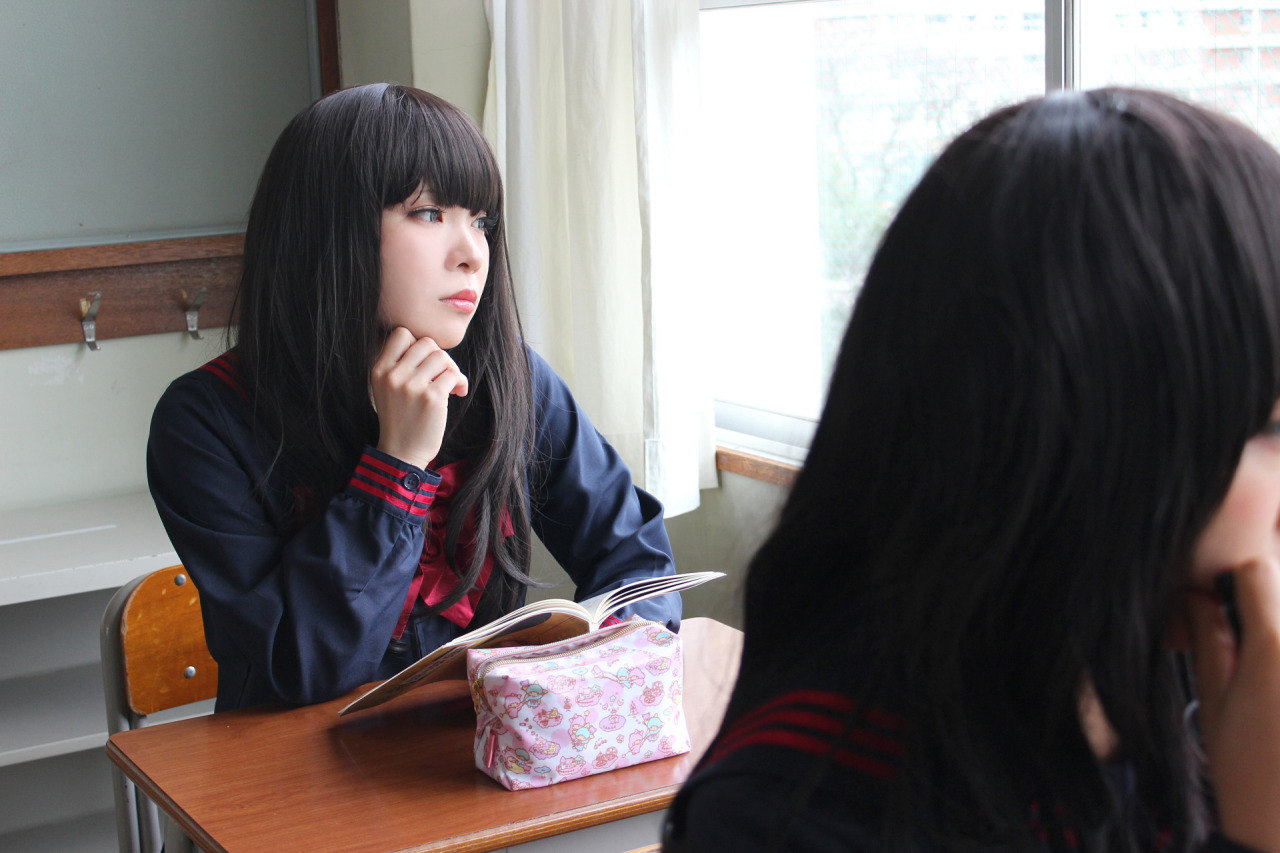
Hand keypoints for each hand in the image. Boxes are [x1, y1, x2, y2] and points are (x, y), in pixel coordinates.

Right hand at [369, 327, 467, 469]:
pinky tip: (458, 393)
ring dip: (451, 369)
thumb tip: (432, 347)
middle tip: (441, 375)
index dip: (418, 345)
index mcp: (379, 370)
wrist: (401, 453)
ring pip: (442, 357)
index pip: (401, 334)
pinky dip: (460, 382)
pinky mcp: (432, 398)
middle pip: (427, 343)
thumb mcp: (387, 388)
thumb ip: (401, 365)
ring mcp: (412, 386)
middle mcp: (393, 375)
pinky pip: (454, 375)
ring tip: (449, 385)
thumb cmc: (400, 419)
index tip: (423, 363)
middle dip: (439, 357)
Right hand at [1188, 558, 1279, 850]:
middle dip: (1268, 608)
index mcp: (1274, 647)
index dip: (1238, 581)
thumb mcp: (1213, 702)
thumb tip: (1195, 595)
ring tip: (1270, 680)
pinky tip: (1278, 697)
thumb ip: (1207, 640)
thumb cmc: (1246, 773)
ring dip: (1278, 638)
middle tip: (1252, 645)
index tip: (1229, 602)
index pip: (1258, 570)